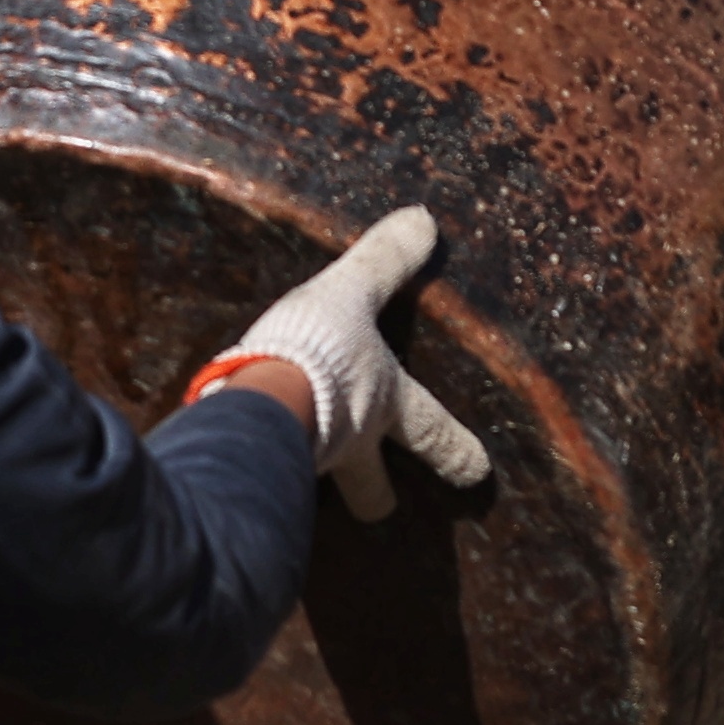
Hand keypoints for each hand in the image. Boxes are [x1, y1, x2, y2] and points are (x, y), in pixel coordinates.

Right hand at [195, 206, 488, 521]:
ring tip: (299, 474)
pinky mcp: (261, 473)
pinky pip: (267, 476)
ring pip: (320, 484)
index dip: (456, 449)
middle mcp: (353, 444)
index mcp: (384, 404)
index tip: (478, 472)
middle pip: (372, 490)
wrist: (255, 401)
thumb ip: (385, 259)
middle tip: (383, 506)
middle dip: (377, 497)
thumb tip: (425, 219)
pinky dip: (262, 472)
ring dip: (314, 480)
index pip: (432, 429)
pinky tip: (244, 464)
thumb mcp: (352, 293)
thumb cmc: (318, 349)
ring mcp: (309, 466)